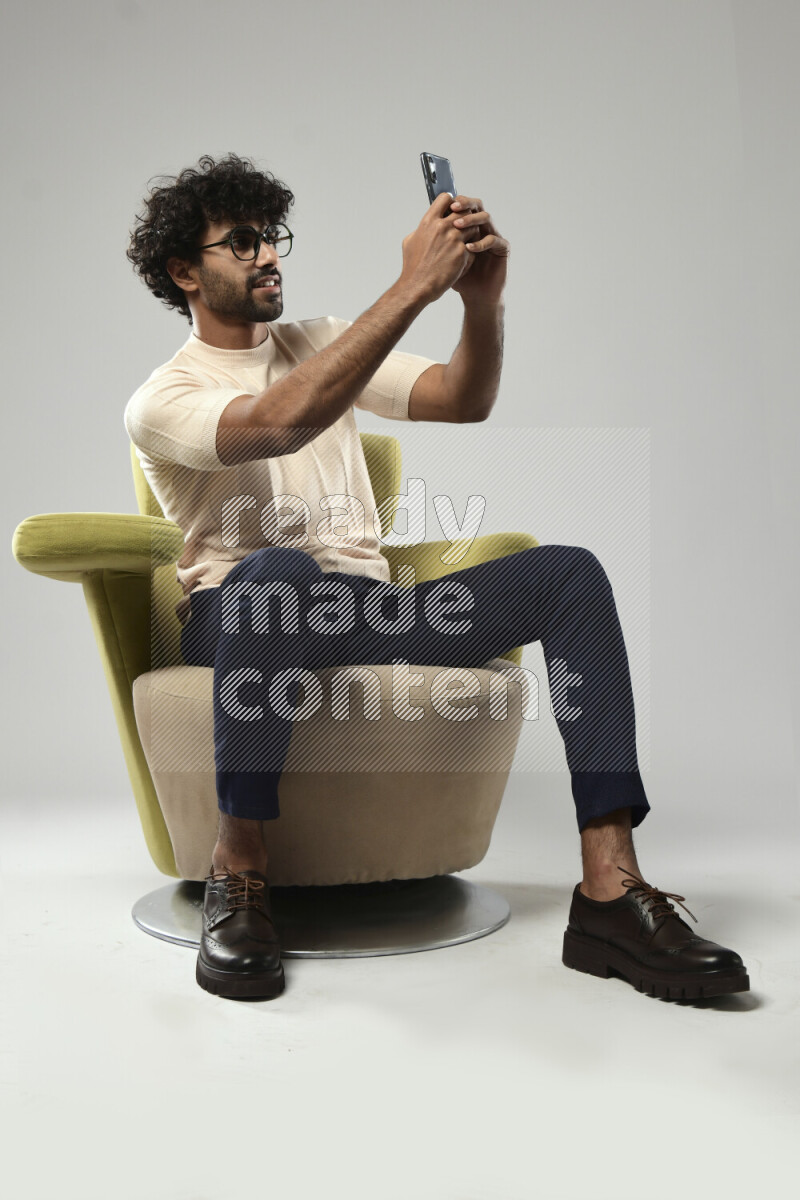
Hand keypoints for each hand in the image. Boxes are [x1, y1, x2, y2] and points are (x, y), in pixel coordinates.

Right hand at [398, 191, 478, 306]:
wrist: (418, 287)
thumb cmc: (412, 267)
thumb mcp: (409, 241)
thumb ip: (421, 229)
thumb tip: (425, 225)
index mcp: (428, 221)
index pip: (446, 198)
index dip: (451, 203)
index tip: (453, 210)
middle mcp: (442, 227)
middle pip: (463, 211)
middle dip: (465, 218)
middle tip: (464, 228)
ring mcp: (454, 239)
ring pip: (473, 227)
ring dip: (471, 234)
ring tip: (465, 244)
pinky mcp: (462, 253)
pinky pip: (474, 246)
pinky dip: (471, 252)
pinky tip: (464, 259)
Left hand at [447, 194, 508, 306]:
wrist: (474, 295)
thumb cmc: (456, 276)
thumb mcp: (441, 255)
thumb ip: (436, 240)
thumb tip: (421, 225)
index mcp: (468, 225)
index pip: (463, 205)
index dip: (454, 201)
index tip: (443, 205)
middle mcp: (482, 227)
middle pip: (476, 205)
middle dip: (465, 203)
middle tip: (453, 207)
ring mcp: (493, 235)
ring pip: (486, 217)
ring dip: (471, 219)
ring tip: (457, 226)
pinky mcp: (502, 248)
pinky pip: (494, 239)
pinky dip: (481, 242)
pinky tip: (468, 247)